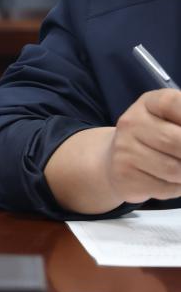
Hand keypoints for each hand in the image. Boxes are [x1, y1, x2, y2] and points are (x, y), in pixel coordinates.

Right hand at [106, 89, 180, 203]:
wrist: (118, 158)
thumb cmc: (158, 136)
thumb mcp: (175, 121)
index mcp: (150, 102)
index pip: (176, 104)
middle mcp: (131, 122)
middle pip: (178, 142)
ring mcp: (124, 149)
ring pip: (175, 169)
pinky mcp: (124, 175)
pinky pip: (165, 188)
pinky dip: (177, 188)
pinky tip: (170, 181)